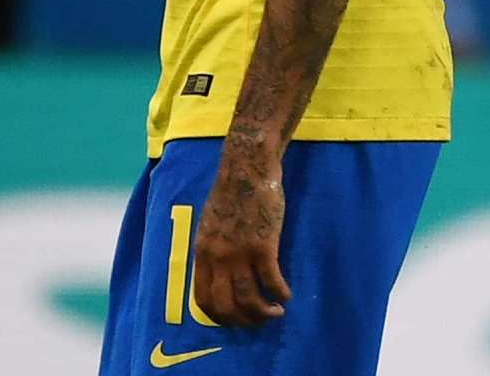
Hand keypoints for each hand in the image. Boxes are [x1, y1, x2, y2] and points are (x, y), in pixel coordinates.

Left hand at [193, 155, 290, 327]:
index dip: (220, 317)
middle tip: (258, 321)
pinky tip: (286, 294)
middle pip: (225, 307)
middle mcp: (218, 257)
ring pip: (249, 300)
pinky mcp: (263, 246)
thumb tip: (220, 276)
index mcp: (203, 251)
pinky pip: (271, 282)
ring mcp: (239, 252)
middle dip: (243, 322)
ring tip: (276, 311)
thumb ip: (213, 249)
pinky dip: (280, 294)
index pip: (203, 299)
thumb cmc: (231, 192)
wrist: (248, 168)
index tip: (235, 319)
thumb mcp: (210, 223)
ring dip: (264, 313)